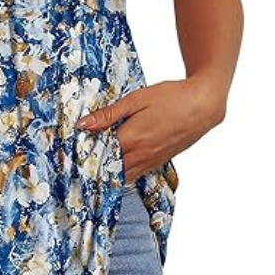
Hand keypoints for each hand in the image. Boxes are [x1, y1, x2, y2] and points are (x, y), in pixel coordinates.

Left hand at [75, 76, 225, 183]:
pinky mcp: (160, 161)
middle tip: (78, 162)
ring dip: (109, 172)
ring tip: (95, 163)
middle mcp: (141, 154)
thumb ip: (108, 114)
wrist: (203, 105)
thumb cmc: (170, 98)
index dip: (84, 155)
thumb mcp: (135, 100)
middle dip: (94, 168)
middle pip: (110, 170)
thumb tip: (83, 124)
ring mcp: (152, 160)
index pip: (99, 155)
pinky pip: (137, 174)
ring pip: (123, 176)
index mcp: (132, 139)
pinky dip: (124, 172)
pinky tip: (118, 162)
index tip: (71, 153)